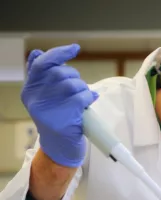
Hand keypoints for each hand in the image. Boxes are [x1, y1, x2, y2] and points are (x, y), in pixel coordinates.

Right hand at [21, 44, 98, 167]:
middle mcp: (35, 98)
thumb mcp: (46, 99)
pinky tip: (89, 102)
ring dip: (83, 88)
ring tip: (83, 98)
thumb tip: (38, 52)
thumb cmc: (58, 120)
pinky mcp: (63, 118)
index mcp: (30, 90)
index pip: (41, 63)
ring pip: (71, 84)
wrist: (60, 149)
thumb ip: (44, 79)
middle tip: (79, 89)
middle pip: (60, 73)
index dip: (58, 53)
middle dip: (75, 77)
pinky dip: (89, 97)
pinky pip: (81, 97)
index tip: (75, 48)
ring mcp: (48, 109)